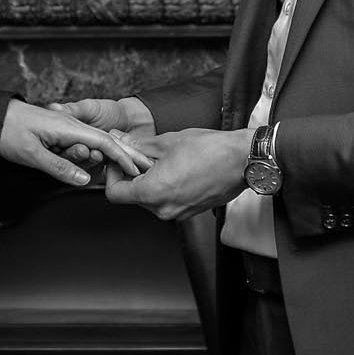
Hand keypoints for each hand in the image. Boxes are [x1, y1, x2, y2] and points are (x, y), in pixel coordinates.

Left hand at [0, 98, 151, 185]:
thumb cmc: (10, 131)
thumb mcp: (33, 155)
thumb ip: (60, 167)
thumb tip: (84, 180)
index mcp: (69, 128)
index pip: (105, 143)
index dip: (122, 158)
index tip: (136, 170)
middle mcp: (72, 125)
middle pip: (106, 141)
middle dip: (125, 155)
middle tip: (141, 169)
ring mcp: (67, 127)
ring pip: (94, 144)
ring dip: (100, 158)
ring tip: (90, 165)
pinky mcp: (60, 131)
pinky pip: (83, 143)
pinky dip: (93, 153)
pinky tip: (92, 161)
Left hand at [105, 127, 253, 220]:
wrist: (242, 161)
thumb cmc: (210, 150)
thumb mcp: (167, 141)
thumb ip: (138, 145)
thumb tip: (120, 141)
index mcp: (154, 193)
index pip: (114, 193)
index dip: (111, 174)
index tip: (118, 159)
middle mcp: (164, 209)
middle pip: (131, 196)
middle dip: (131, 174)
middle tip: (139, 153)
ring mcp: (178, 213)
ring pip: (149, 198)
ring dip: (148, 179)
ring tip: (160, 158)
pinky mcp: (189, 211)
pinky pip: (166, 200)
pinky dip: (163, 186)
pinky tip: (175, 167)